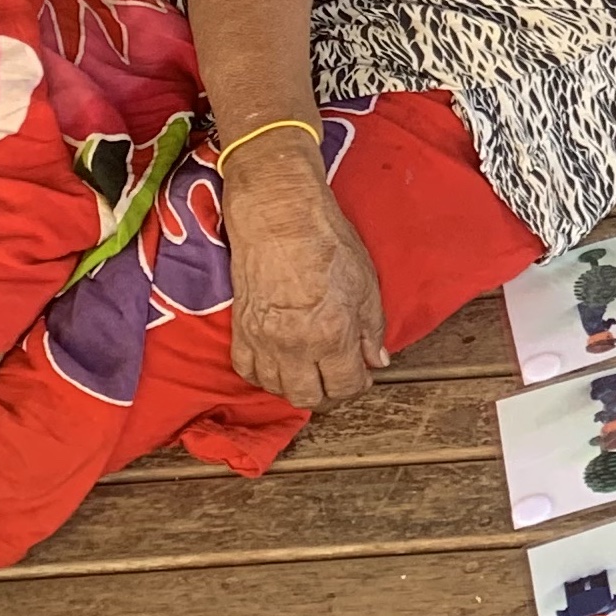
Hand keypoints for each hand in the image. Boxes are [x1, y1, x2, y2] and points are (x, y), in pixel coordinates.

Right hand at [222, 154, 390, 407]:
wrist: (278, 217)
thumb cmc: (326, 243)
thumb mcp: (366, 285)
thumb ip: (371, 330)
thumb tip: (376, 360)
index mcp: (330, 335)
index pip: (344, 386)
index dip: (358, 385)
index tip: (364, 374)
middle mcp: (294, 346)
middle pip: (308, 398)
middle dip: (329, 395)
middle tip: (340, 379)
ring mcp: (262, 341)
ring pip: (277, 389)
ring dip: (298, 387)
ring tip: (314, 371)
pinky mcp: (240, 331)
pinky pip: (249, 371)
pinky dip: (267, 375)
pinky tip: (282, 363)